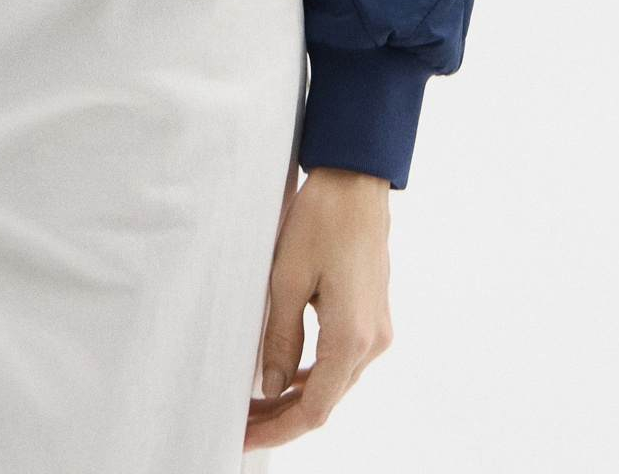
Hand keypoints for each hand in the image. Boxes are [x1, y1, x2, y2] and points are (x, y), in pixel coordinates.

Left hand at [244, 165, 392, 450]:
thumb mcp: (287, 278)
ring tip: (255, 405)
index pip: (314, 408)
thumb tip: (271, 388)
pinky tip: (285, 375)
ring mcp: (377, 330)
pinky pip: (342, 360)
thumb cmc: (322, 220)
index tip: (244, 437)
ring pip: (334, 382)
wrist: (357, 181)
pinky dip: (313, 373)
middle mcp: (372, 342)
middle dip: (282, 416)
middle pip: (325, 400)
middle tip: (241, 423)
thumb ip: (279, 338)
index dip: (278, 430)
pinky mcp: (373, 317)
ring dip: (296, 396)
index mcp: (351, 337)